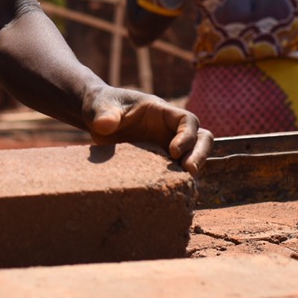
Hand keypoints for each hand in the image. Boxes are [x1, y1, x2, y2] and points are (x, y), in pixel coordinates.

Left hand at [82, 86, 212, 174]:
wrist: (96, 119)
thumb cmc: (101, 107)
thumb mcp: (100, 108)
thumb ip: (104, 115)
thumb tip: (105, 125)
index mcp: (160, 111)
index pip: (187, 120)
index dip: (187, 135)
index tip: (173, 151)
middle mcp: (169, 128)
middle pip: (200, 137)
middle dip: (199, 153)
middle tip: (190, 170)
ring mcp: (166, 144)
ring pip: (193, 154)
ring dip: (193, 167)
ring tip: (185, 183)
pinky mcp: (159, 160)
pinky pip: (176, 169)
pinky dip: (178, 178)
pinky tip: (170, 190)